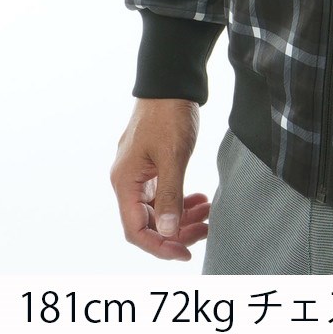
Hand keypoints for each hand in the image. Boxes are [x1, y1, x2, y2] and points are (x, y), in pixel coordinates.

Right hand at [110, 98, 209, 260]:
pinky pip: (163, 192)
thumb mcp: (173, 156)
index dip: (160, 246)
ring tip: (207, 212)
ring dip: (181, 215)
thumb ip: (170, 196)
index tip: (186, 251)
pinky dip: (181, 199)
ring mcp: (139, 172)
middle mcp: (127, 181)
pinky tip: (200, 198)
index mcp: (125, 182)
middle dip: (176, 230)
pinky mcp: (152, 163)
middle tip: (205, 229)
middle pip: (148, 222)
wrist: (171, 82)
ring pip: (157, 208)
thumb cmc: (168, 114)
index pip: (136, 230)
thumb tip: (169, 233)